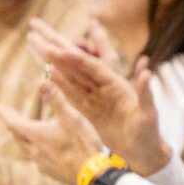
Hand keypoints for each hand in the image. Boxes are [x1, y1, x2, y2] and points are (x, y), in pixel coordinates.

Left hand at [0, 83, 106, 184]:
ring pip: (26, 148)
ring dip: (24, 138)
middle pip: (17, 135)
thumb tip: (41, 81)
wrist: (94, 175)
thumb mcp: (72, 118)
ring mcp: (41, 162)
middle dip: (13, 125)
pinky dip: (36, 151)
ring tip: (26, 133)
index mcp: (36, 134)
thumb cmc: (83, 144)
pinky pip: (37, 159)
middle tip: (11, 118)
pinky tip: (45, 152)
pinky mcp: (51, 172)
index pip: (12, 122)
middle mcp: (34, 149)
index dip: (5, 113)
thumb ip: (56, 100)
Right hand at [25, 17, 165, 172]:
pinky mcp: (90, 109)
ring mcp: (97, 97)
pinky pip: (71, 93)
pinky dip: (58, 82)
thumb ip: (146, 92)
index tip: (59, 50)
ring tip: (34, 45)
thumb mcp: (149, 114)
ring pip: (71, 75)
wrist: (144, 153)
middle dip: (59, 48)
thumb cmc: (149, 133)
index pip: (94, 67)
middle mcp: (106, 86)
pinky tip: (45, 72)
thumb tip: (147, 71)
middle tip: (38, 31)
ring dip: (53, 62)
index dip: (77, 58)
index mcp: (119, 85)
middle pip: (78, 64)